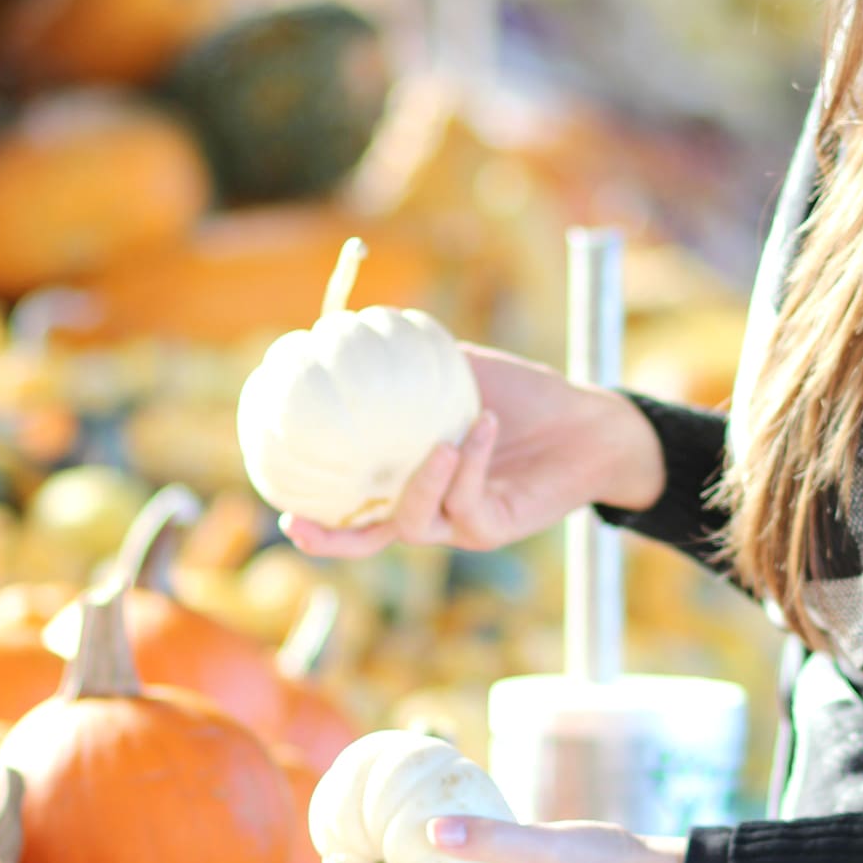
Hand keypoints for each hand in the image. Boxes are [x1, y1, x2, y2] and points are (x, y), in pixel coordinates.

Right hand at [280, 345, 663, 560]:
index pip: (351, 501)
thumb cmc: (519, 396)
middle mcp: (429, 508)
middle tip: (297, 527)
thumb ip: (410, 360)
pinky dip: (471, 462)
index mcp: (408, 478)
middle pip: (367, 539)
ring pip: (416, 524)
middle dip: (330, 540)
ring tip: (438, 443)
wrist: (585, 422)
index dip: (314, 506)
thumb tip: (351, 322)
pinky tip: (484, 425)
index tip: (277, 500)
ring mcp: (460, 523)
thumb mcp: (459, 371)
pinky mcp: (495, 527)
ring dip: (422, 484)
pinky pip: (468, 503)